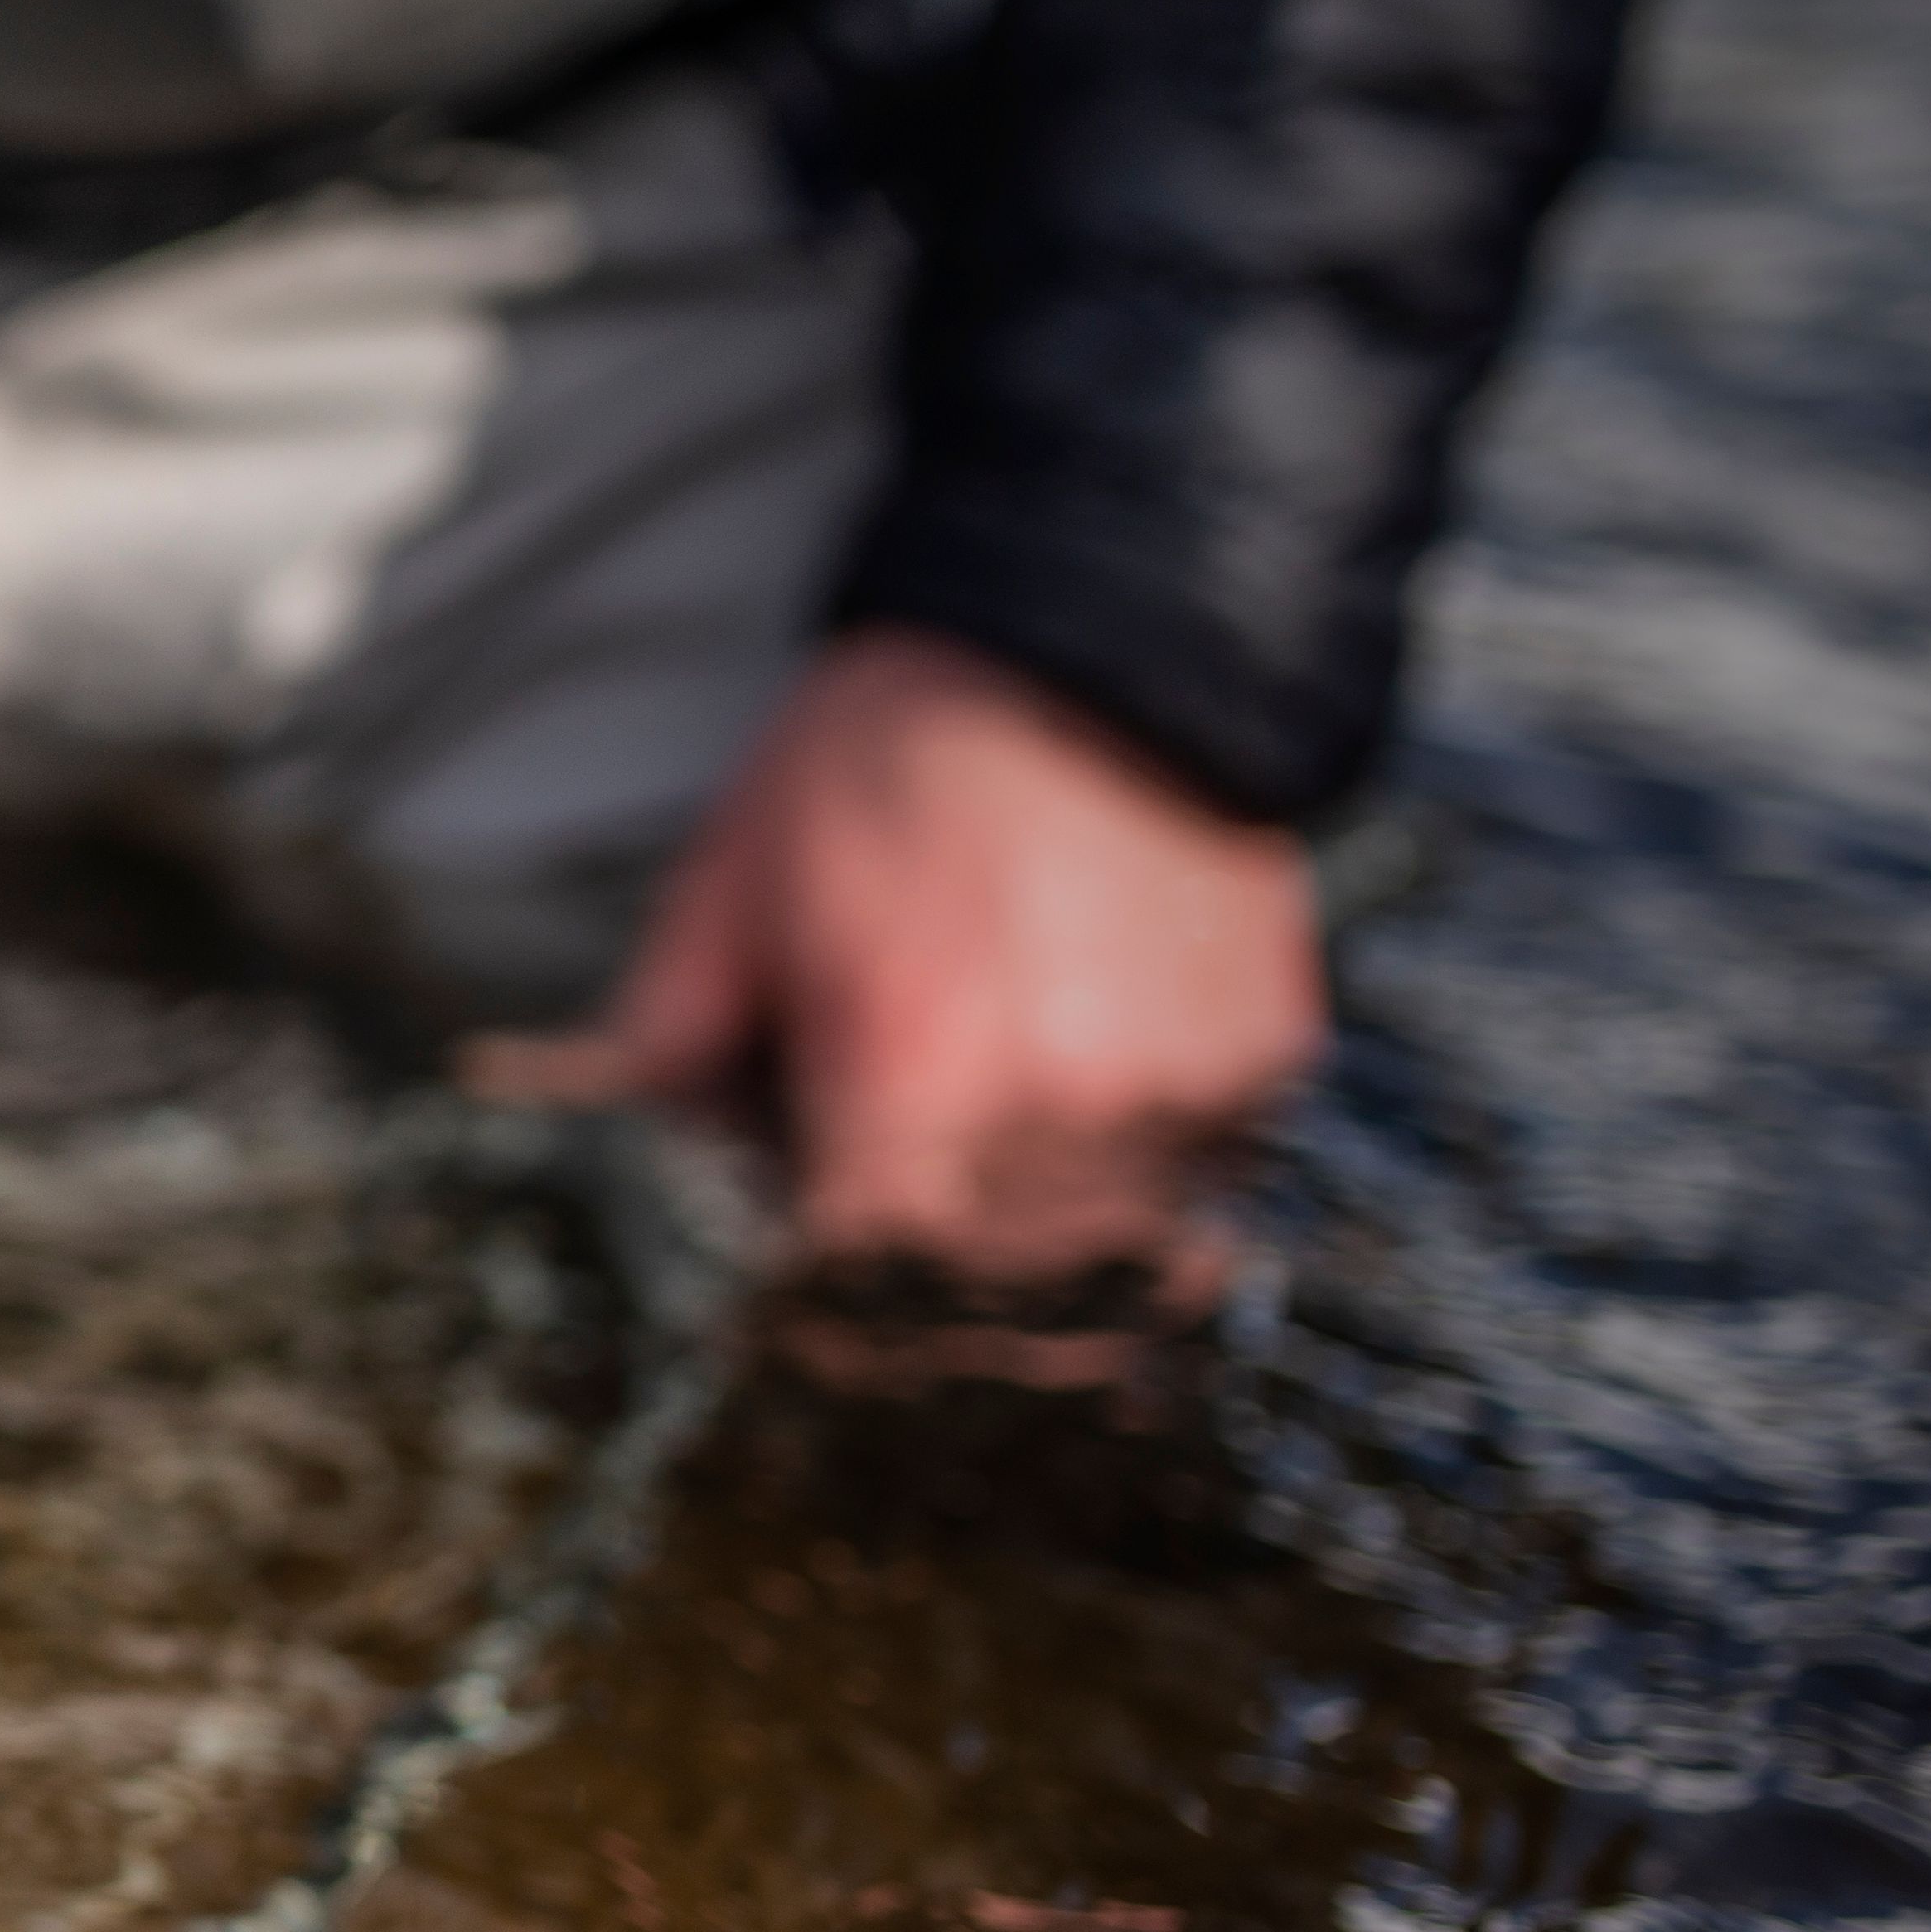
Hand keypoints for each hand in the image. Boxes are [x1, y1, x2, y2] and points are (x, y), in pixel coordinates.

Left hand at [473, 625, 1323, 1292]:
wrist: (1087, 640)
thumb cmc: (881, 763)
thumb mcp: (725, 893)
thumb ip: (675, 1049)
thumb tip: (668, 1161)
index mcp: (911, 1071)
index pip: (858, 1277)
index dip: (824, 1288)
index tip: (807, 1264)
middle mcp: (1058, 1103)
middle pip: (981, 1292)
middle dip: (926, 1268)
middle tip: (894, 1203)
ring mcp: (1177, 1089)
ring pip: (1099, 1256)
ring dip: (1036, 1231)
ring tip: (991, 1139)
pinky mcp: (1262, 1056)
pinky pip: (1193, 1179)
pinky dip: (1133, 1166)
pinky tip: (1082, 1082)